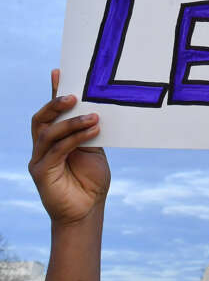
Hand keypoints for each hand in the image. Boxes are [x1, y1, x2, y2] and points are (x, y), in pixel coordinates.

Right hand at [29, 69, 110, 226]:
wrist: (87, 210)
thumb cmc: (91, 178)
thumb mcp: (93, 148)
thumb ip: (89, 130)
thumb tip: (96, 106)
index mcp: (55, 138)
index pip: (52, 112)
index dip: (53, 92)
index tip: (60, 71)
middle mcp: (42, 146)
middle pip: (41, 118)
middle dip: (55, 103)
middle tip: (74, 95)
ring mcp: (39, 159)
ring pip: (48, 133)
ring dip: (71, 122)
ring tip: (93, 116)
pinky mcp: (41, 172)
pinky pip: (56, 150)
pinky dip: (74, 138)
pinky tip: (92, 132)